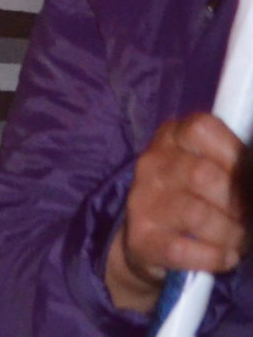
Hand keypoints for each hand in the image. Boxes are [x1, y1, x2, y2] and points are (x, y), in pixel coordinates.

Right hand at [106, 113, 248, 311]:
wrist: (151, 241)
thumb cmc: (197, 197)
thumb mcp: (212, 168)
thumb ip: (236, 164)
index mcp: (172, 138)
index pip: (200, 128)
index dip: (233, 154)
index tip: (246, 177)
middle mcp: (151, 164)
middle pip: (203, 175)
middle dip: (238, 202)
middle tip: (246, 216)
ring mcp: (143, 201)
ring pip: (197, 215)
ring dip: (231, 234)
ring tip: (238, 239)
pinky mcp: (142, 239)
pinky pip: (184, 250)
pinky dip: (216, 257)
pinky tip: (224, 256)